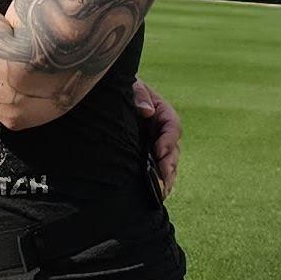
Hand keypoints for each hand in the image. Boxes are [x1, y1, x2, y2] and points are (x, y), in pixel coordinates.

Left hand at [131, 80, 182, 197]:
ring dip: (167, 177)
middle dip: (169, 163)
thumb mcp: (131, 86)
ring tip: (163, 190)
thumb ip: (139, 95)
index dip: (168, 140)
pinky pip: (157, 169)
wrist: (107, 99)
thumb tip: (147, 111)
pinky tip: (158, 193)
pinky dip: (160, 181)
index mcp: (162, 112)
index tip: (159, 151)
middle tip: (164, 175)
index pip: (172, 126)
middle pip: (173, 148)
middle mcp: (161, 130)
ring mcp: (154, 144)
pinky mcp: (145, 155)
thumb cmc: (122, 90)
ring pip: (168, 162)